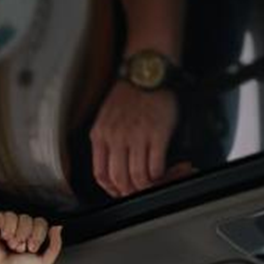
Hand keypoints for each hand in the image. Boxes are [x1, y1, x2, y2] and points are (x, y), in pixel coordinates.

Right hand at [0, 212, 62, 263]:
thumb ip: (55, 246)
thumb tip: (58, 227)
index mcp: (30, 241)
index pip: (42, 225)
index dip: (40, 234)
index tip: (32, 248)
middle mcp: (19, 233)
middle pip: (33, 219)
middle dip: (30, 234)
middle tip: (22, 248)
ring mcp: (7, 227)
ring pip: (22, 217)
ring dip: (19, 233)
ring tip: (11, 245)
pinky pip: (7, 215)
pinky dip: (8, 227)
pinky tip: (4, 237)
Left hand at [90, 81, 178, 196]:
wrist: (146, 72)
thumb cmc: (129, 93)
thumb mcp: (106, 117)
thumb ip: (106, 140)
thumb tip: (114, 166)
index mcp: (100, 134)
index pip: (101, 174)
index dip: (112, 189)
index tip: (121, 191)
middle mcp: (116, 137)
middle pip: (120, 180)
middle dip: (131, 191)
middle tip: (141, 190)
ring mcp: (136, 135)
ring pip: (138, 177)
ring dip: (148, 184)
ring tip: (155, 180)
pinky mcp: (157, 133)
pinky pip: (156, 166)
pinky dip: (160, 174)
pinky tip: (163, 169)